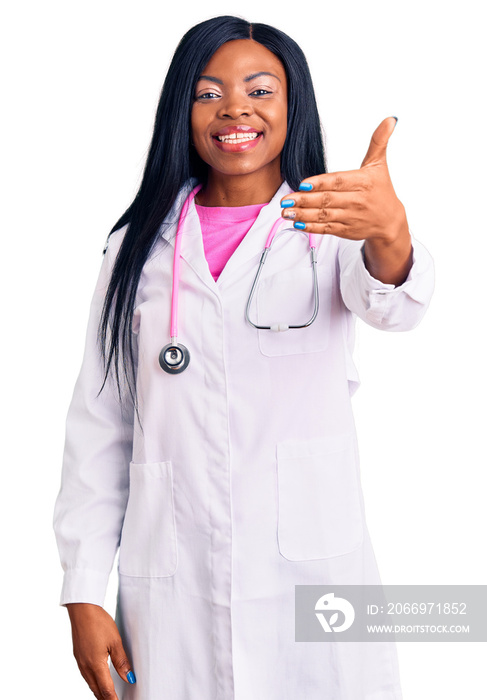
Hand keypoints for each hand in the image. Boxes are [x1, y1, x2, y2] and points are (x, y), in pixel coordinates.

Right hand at [66, 603, 134, 698]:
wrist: (81, 609)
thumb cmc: (98, 622)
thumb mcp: (115, 641)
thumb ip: (121, 662)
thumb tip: (129, 678)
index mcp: (96, 664)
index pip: (106, 690)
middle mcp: (86, 666)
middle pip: (97, 690)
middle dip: (106, 699)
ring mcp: (80, 662)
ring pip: (90, 684)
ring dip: (99, 692)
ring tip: (108, 697)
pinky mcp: (78, 656)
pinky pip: (86, 676)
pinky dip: (93, 682)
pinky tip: (97, 681)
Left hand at [280, 116, 412, 284]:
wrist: (390, 221)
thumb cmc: (382, 190)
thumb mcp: (380, 164)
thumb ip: (379, 141)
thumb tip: (390, 119)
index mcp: (363, 183)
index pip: (338, 181)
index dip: (320, 183)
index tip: (303, 183)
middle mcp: (357, 201)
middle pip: (327, 200)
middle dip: (304, 200)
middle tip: (286, 200)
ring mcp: (351, 217)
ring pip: (324, 215)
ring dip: (303, 215)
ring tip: (286, 212)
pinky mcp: (346, 230)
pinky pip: (326, 229)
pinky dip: (311, 227)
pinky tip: (297, 223)